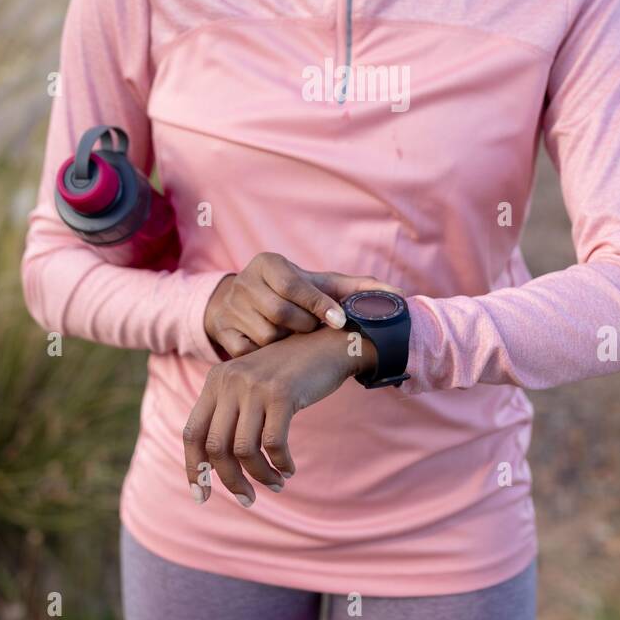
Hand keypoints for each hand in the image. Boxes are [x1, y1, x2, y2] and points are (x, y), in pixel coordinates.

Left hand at [183, 325, 377, 506]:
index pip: (191, 433)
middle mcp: (230, 381)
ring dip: (259, 475)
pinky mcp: (282, 394)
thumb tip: (216, 468)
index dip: (194, 468)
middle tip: (247, 499)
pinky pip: (273, 444)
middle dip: (230, 480)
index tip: (202, 495)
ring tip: (275, 483)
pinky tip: (289, 468)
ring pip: (244, 450)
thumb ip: (231, 414)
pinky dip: (281, 463)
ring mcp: (255, 386)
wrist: (328, 344)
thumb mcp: (251, 385)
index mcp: (216, 381)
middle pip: (215, 447)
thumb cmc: (289, 373)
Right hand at [202, 251, 397, 357]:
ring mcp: (229, 307)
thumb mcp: (321, 285)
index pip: (294, 284)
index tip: (339, 320)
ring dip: (287, 344)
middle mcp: (244, 280)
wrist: (242, 303)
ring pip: (267, 336)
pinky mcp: (221, 332)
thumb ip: (357, 289)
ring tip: (292, 339)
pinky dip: (267, 356)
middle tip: (312, 330)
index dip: (318, 305)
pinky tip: (275, 351)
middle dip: (303, 327)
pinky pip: (250, 353)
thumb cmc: (294, 294)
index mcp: (268, 263)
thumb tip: (398, 296)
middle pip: (280, 313)